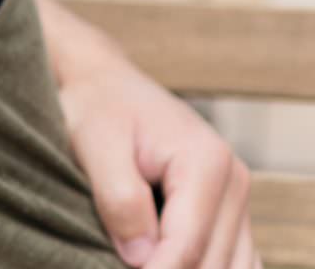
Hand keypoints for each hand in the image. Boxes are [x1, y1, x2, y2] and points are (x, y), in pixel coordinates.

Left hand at [59, 44, 257, 268]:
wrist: (106, 82)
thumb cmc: (97, 107)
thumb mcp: (95, 144)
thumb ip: (120, 198)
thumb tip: (142, 258)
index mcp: (206, 162)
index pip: (188, 245)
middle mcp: (235, 181)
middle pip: (213, 263)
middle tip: (116, 265)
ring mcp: (238, 197)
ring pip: (233, 267)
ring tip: (133, 263)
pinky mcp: (230, 209)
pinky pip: (236, 259)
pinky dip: (207, 267)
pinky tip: (167, 262)